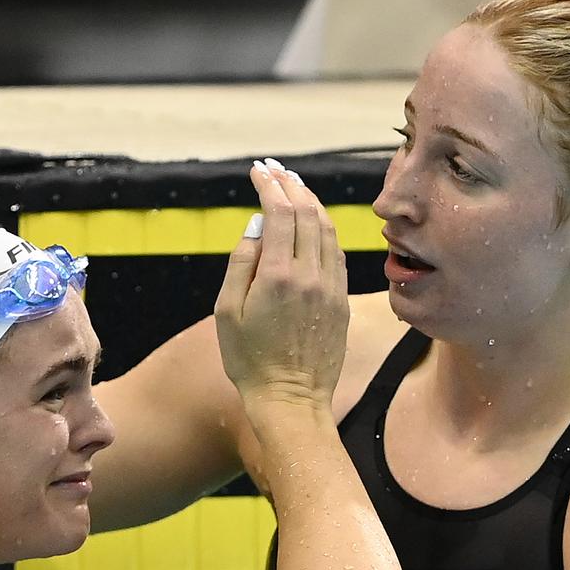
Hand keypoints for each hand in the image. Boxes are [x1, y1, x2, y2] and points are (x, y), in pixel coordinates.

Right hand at [214, 160, 348, 413]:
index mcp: (278, 276)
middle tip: (275, 169)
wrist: (291, 399)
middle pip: (307, 212)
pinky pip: (337, 252)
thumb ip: (241, 262)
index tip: (258, 170)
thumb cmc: (249, 360)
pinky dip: (325, 229)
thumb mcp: (227, 312)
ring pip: (327, 229)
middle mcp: (310, 275)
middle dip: (290, 184)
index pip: (279, 212)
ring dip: (311, 201)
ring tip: (295, 186)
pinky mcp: (341, 300)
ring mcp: (331, 287)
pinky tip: (314, 223)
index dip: (269, 184)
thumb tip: (257, 225)